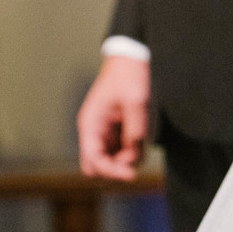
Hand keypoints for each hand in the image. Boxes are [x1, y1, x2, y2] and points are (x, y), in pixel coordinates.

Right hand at [77, 55, 150, 180]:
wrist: (131, 57)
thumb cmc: (130, 76)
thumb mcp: (136, 103)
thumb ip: (135, 132)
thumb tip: (134, 158)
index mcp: (90, 124)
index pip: (93, 161)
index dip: (112, 171)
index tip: (132, 174)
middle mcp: (93, 131)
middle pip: (97, 166)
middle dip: (117, 168)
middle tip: (137, 155)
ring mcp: (103, 131)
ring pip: (111, 160)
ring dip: (127, 158)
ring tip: (142, 137)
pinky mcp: (115, 130)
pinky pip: (121, 149)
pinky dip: (132, 149)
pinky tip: (142, 132)